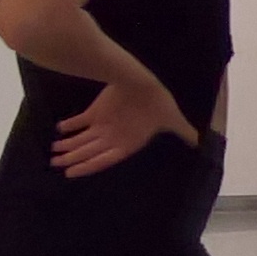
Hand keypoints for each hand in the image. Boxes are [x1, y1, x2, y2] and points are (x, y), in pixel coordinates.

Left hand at [52, 72, 193, 176]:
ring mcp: (102, 123)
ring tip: (53, 152)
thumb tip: (203, 143)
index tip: (69, 174)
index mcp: (126, 143)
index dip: (86, 167)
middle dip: (71, 158)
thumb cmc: (156, 103)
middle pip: (87, 151)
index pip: (103, 160)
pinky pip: (78, 120)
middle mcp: (112, 136)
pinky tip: (58, 129)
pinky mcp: (95, 110)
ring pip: (80, 139)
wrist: (144, 80)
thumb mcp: (172, 121)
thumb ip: (184, 133)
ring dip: (67, 145)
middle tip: (54, 164)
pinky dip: (68, 125)